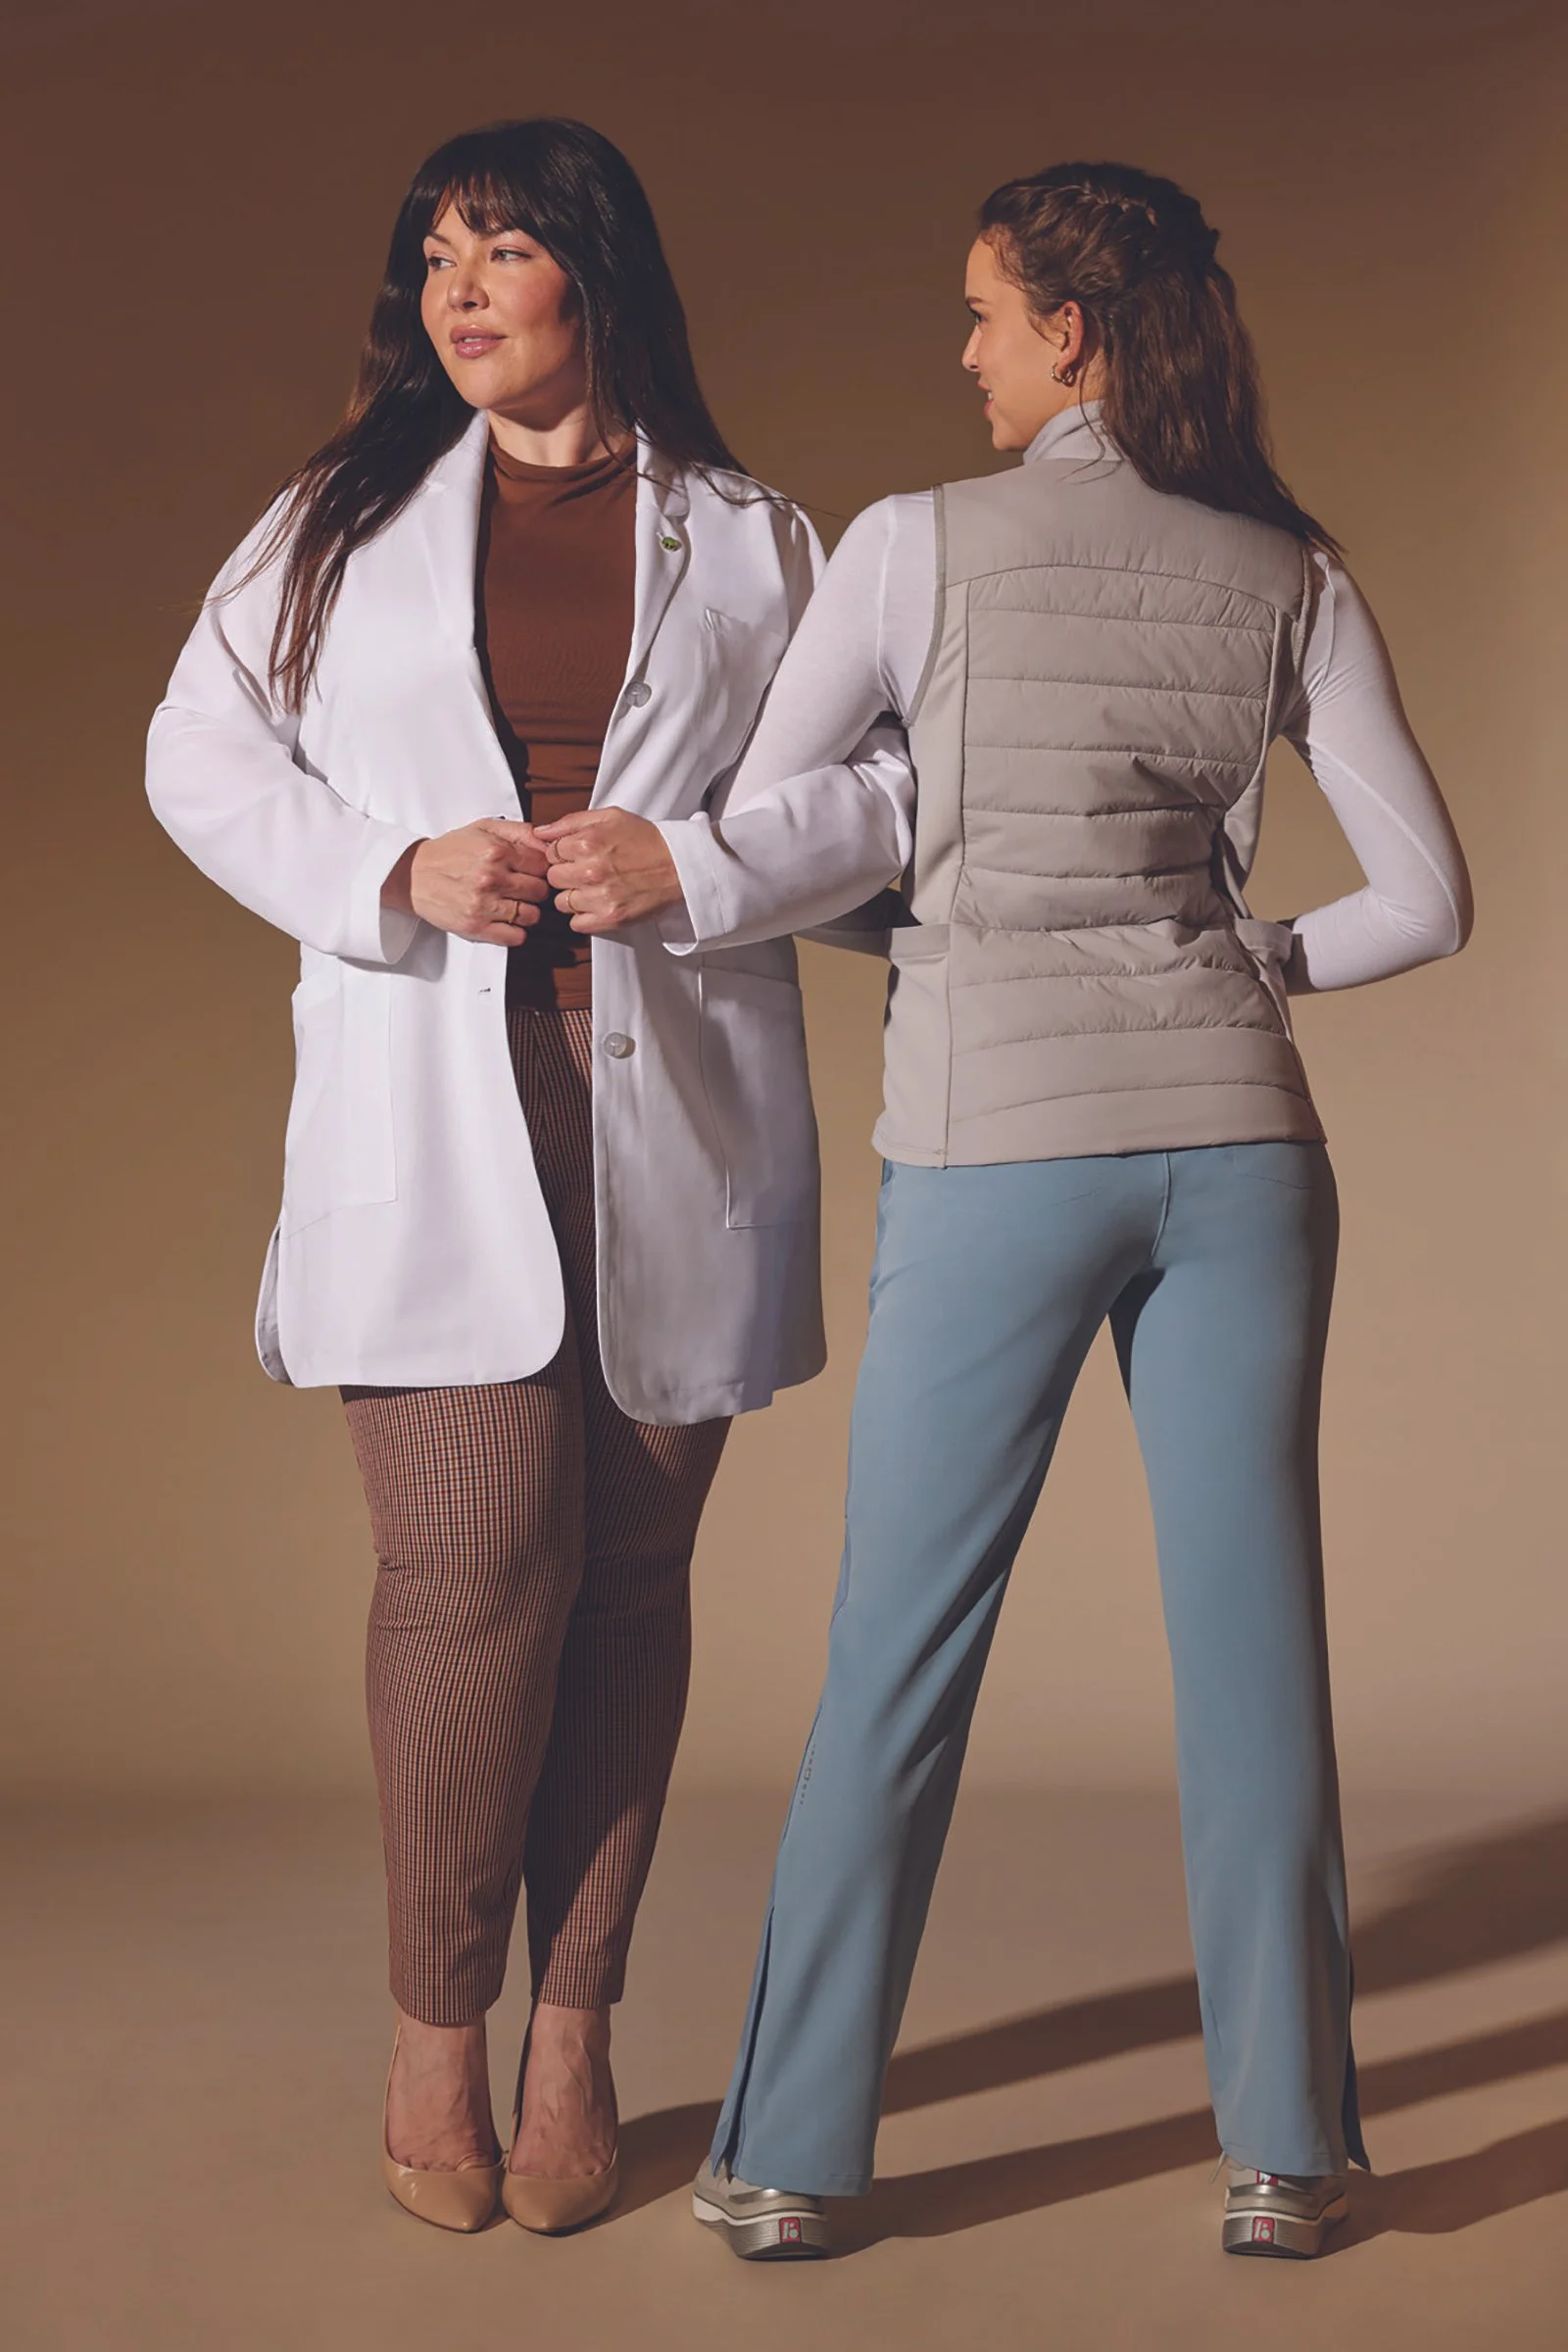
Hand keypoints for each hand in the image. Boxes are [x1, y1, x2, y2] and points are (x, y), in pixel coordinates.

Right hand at [382, 820, 548, 944]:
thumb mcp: (484, 828)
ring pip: (532, 916)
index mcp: (496, 851)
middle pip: (540, 891)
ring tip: (514, 905)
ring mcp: (483, 904)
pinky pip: (515, 937)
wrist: (414, 875)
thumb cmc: (450, 851)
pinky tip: (507, 921)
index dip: (540, 869)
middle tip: (523, 889)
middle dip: (536, 890)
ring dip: (528, 912)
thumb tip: (549, 841)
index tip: (532, 872)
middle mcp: (491, 878)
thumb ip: (519, 831)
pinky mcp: (475, 927)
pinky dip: (516, 932)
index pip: (542, 865)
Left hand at [537, 809, 684, 932]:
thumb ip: (570, 822)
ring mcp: (600, 896)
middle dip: (566, 875)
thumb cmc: (648, 841)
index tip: (575, 856)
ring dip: (574, 897)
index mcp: (588, 842)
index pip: (550, 853)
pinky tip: (598, 903)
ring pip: (562, 903)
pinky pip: (577, 924)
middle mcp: (591, 870)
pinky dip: (584, 916)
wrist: (679, 866)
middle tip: (586, 871)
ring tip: (595, 888)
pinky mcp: (610, 918)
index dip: (562, 854)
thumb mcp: (610, 817)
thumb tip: (541, 831)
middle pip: (553, 879)